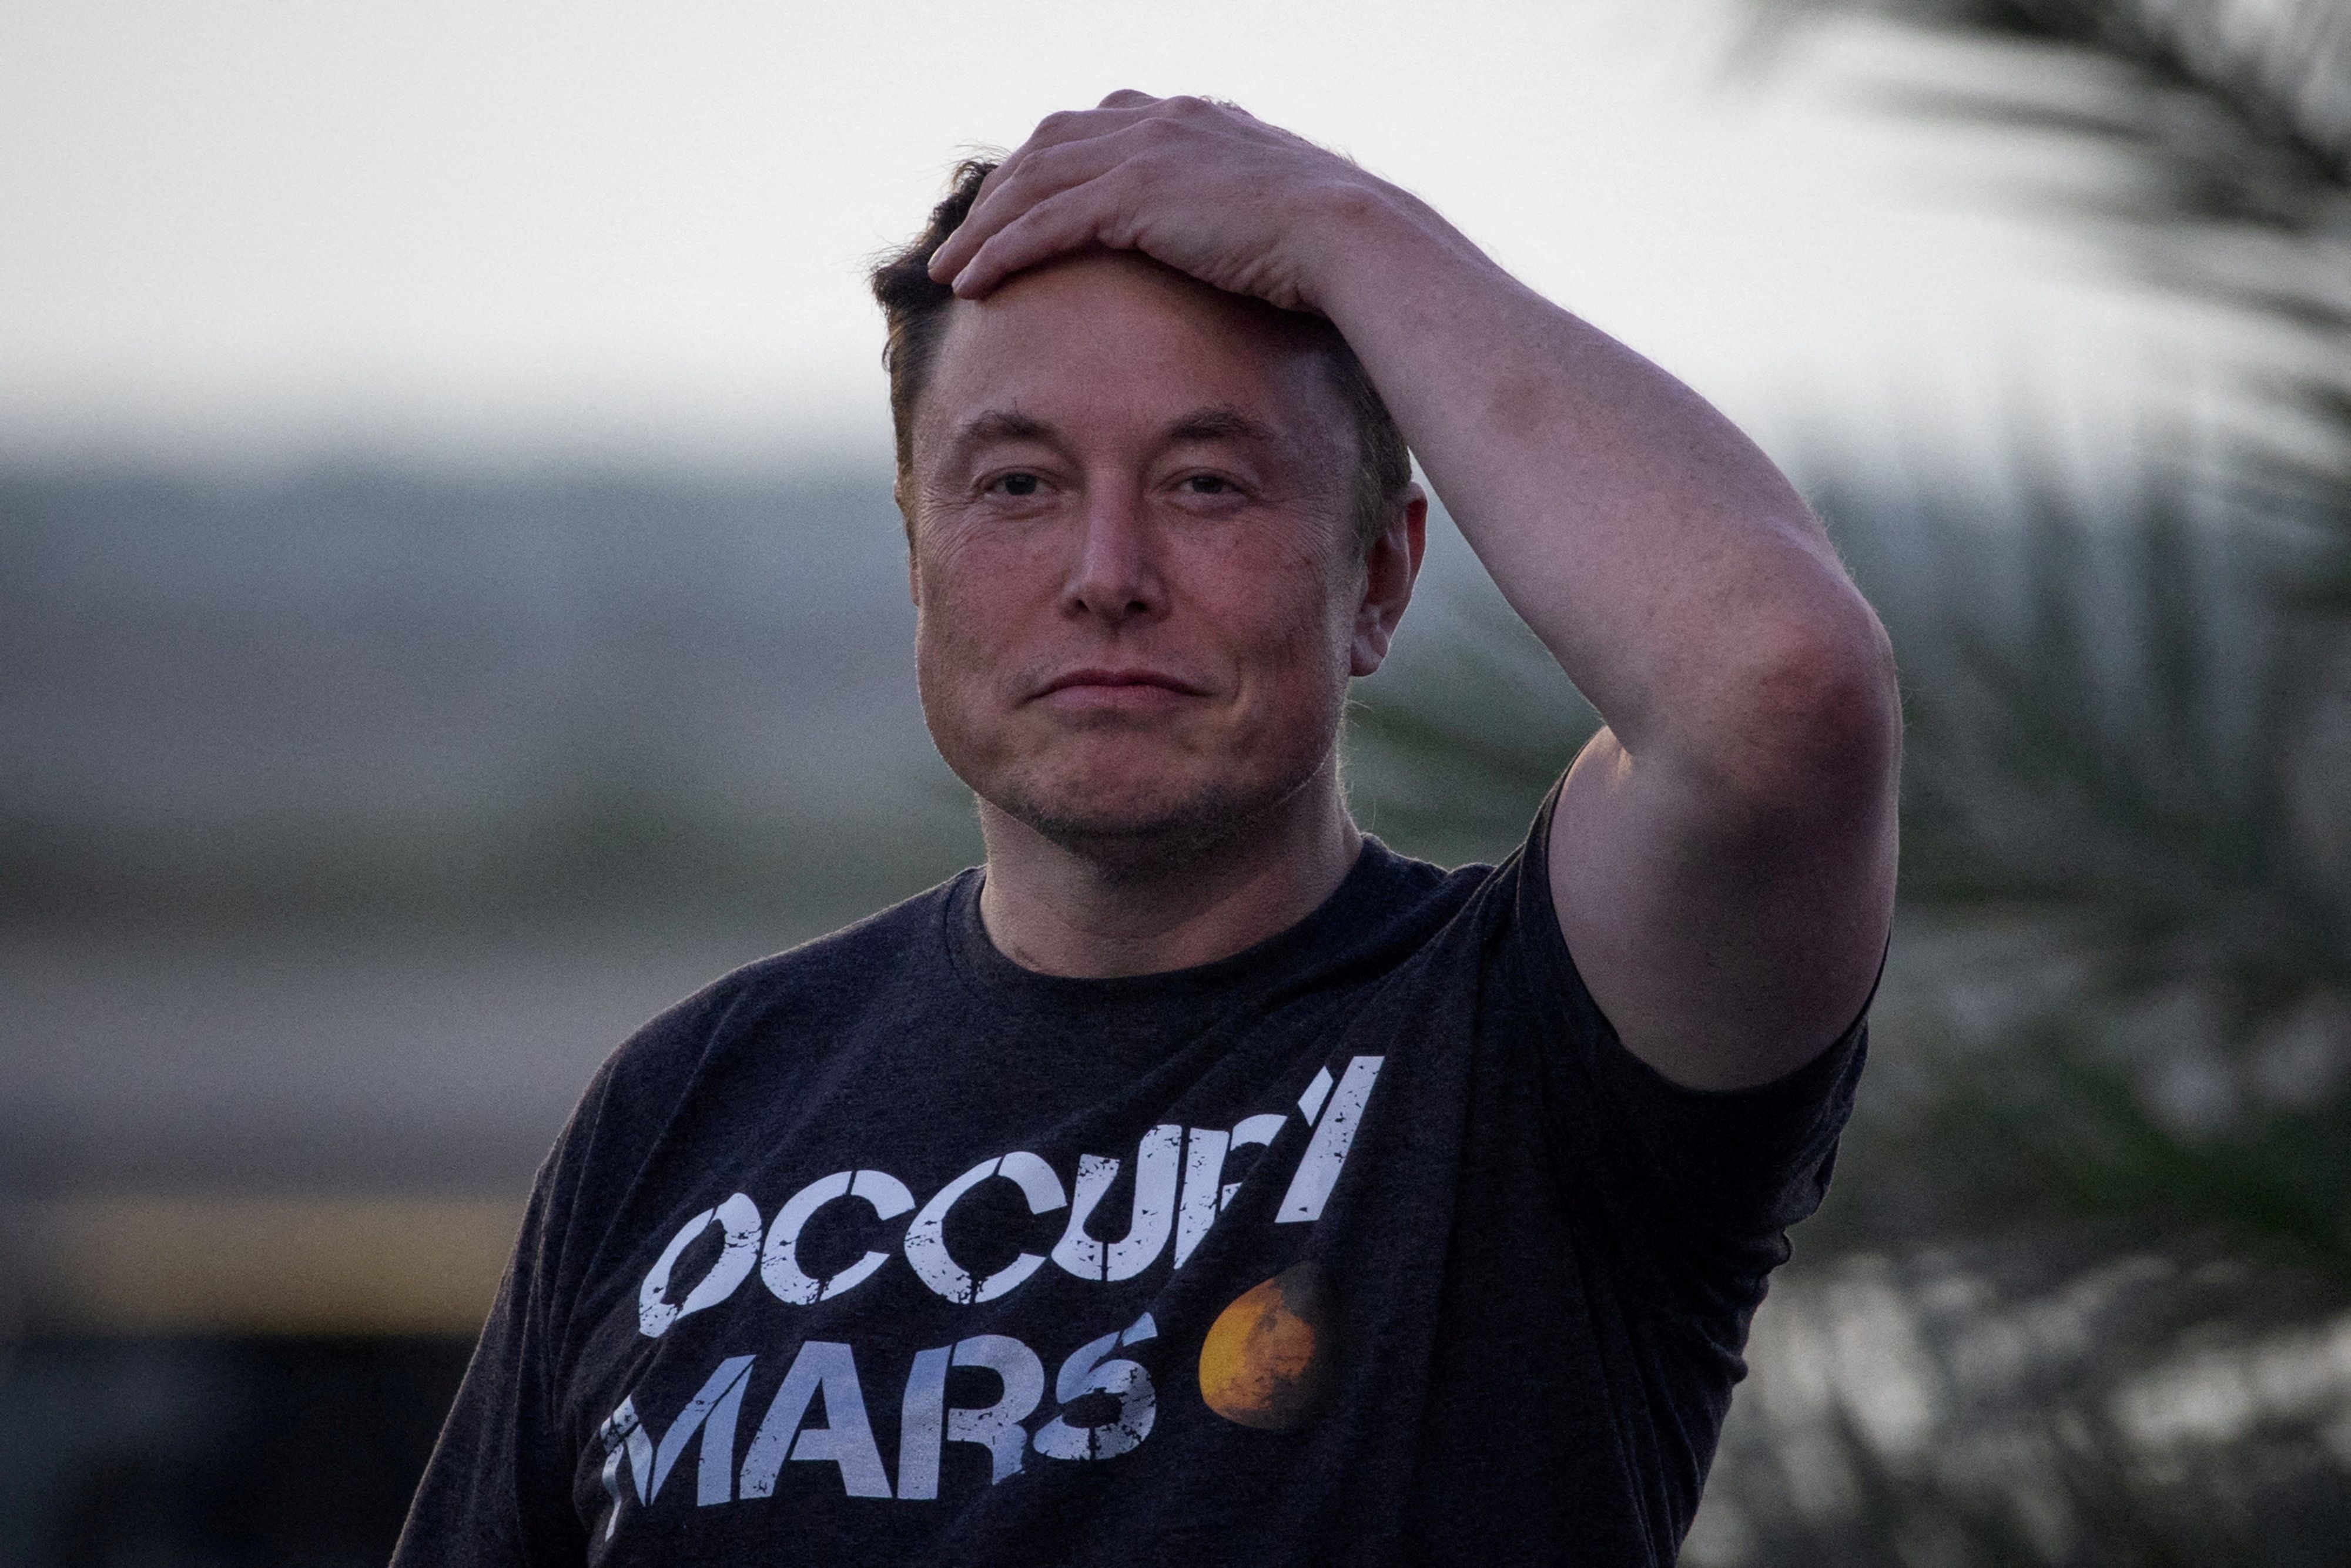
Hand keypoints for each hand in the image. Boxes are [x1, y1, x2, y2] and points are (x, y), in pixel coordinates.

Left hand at [926, 91, 1394, 312]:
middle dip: (999, 194)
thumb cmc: (1323, 242)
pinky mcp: (1133, 196)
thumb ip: (1230, 206)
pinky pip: (1043, 224)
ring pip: (1032, 185)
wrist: (1347, 236)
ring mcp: (1142, 152)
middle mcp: (1156, 121)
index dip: (1043, 166)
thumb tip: (1231, 238)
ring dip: (982, 230)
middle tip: (965, 237)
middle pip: (1046, 149)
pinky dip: (1000, 251)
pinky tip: (971, 283)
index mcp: (1185, 118)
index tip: (1017, 202)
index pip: (1089, 130)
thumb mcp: (1268, 208)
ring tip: (948, 270)